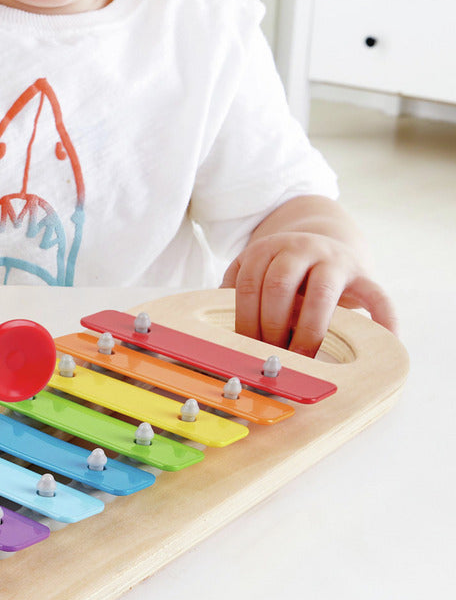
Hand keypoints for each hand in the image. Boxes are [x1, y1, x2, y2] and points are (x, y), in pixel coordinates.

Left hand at [222, 230, 397, 356]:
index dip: (244, 319)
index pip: (248, 285)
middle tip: (271, 355)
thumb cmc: (281, 272)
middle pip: (278, 286)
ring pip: (320, 293)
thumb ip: (236, 293)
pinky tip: (384, 339)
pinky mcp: (361, 274)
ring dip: (308, 330)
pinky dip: (382, 318)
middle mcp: (299, 248)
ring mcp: (332, 259)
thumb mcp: (254, 271)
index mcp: (266, 249)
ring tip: (302, 357)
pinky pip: (376, 295)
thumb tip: (215, 333)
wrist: (324, 242)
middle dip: (271, 326)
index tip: (245, 348)